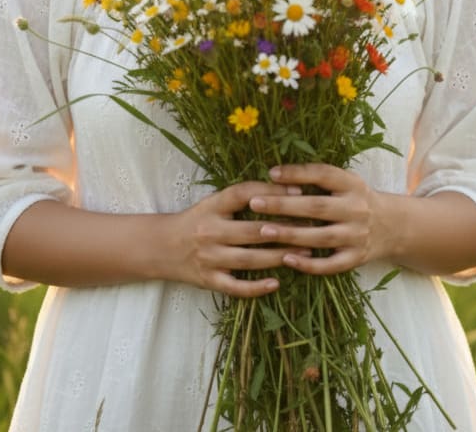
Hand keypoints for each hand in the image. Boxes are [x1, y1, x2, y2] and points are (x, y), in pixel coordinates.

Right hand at [171, 180, 311, 296]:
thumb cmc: (198, 220)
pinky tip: (276, 283)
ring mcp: (209, 258)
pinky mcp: (209, 280)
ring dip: (278, 257)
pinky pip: (235, 287)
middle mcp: (210, 231)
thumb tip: (285, 188)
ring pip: (249, 259)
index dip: (271, 191)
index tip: (298, 190)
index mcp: (212, 206)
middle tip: (313, 229)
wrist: (162, 247)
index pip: (243, 194)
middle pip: (252, 230)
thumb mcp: (215, 203)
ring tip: (305, 254)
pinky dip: (256, 287)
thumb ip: (242, 196)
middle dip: (284, 230)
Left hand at [247, 164, 385, 275]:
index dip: (297, 173)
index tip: (271, 173)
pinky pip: (330, 264)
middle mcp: (356, 208)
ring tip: (263, 231)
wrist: (393, 226)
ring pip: (321, 236)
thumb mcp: (345, 182)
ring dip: (290, 235)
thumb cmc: (356, 199)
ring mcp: (357, 235)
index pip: (323, 174)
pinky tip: (286, 259)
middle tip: (254, 203)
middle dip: (284, 205)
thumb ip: (318, 178)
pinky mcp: (356, 258)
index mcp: (352, 184)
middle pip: (317, 206)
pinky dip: (308, 263)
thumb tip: (276, 175)